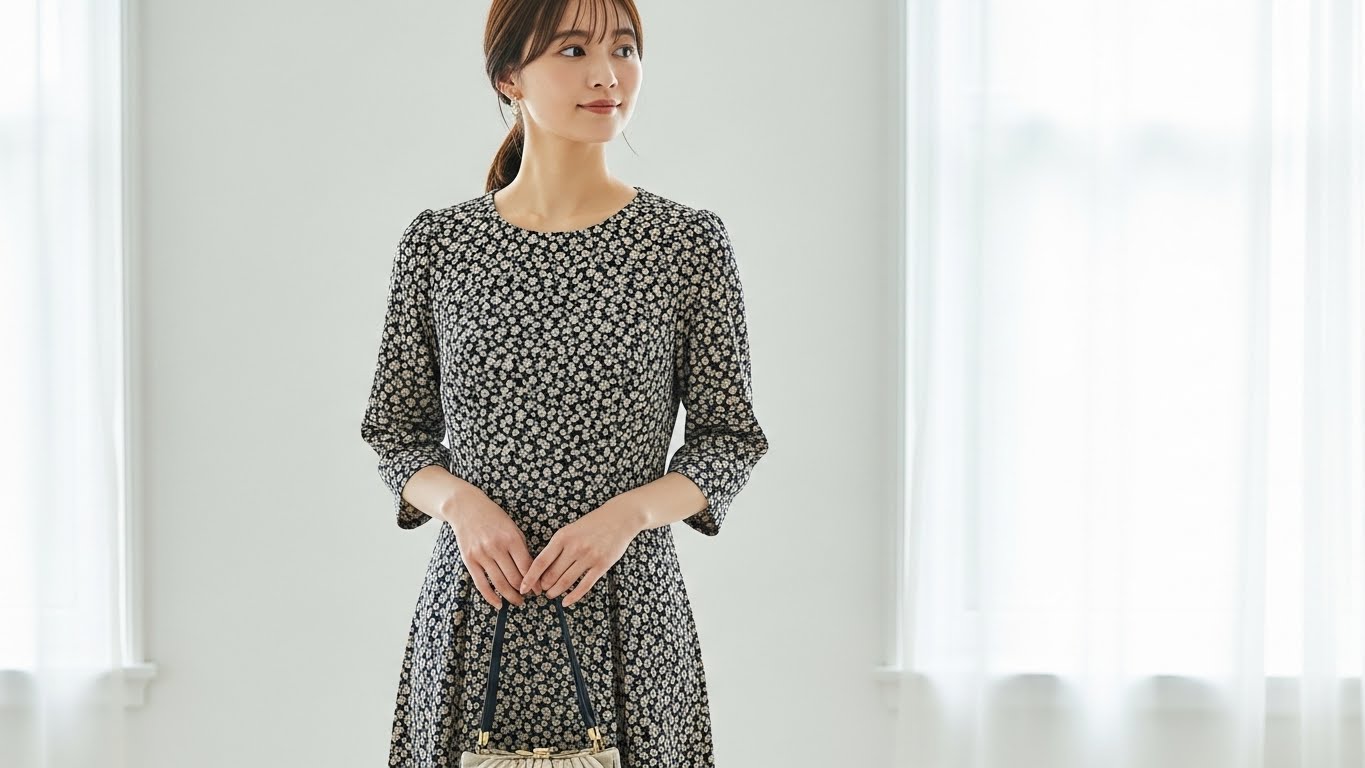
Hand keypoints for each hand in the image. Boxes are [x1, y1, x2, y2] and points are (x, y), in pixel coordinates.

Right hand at [443, 489, 532, 607]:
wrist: (467, 508)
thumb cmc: (494, 518)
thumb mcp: (513, 528)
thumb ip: (522, 549)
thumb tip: (532, 572)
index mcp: (511, 539)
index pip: (527, 567)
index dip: (535, 582)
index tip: (539, 591)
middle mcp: (496, 547)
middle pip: (514, 578)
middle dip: (524, 591)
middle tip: (529, 597)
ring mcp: (482, 555)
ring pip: (499, 583)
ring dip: (510, 596)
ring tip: (518, 601)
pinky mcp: (469, 560)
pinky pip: (481, 584)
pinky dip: (490, 597)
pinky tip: (498, 604)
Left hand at [519, 500, 643, 607]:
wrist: (619, 518)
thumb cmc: (592, 524)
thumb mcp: (569, 530)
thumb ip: (557, 547)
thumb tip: (542, 569)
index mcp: (562, 537)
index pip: (540, 562)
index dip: (530, 578)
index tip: (523, 587)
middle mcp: (574, 547)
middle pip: (552, 574)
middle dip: (543, 586)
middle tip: (541, 591)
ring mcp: (588, 557)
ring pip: (566, 582)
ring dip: (556, 592)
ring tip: (551, 595)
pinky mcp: (602, 565)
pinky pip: (584, 586)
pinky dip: (573, 596)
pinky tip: (566, 602)